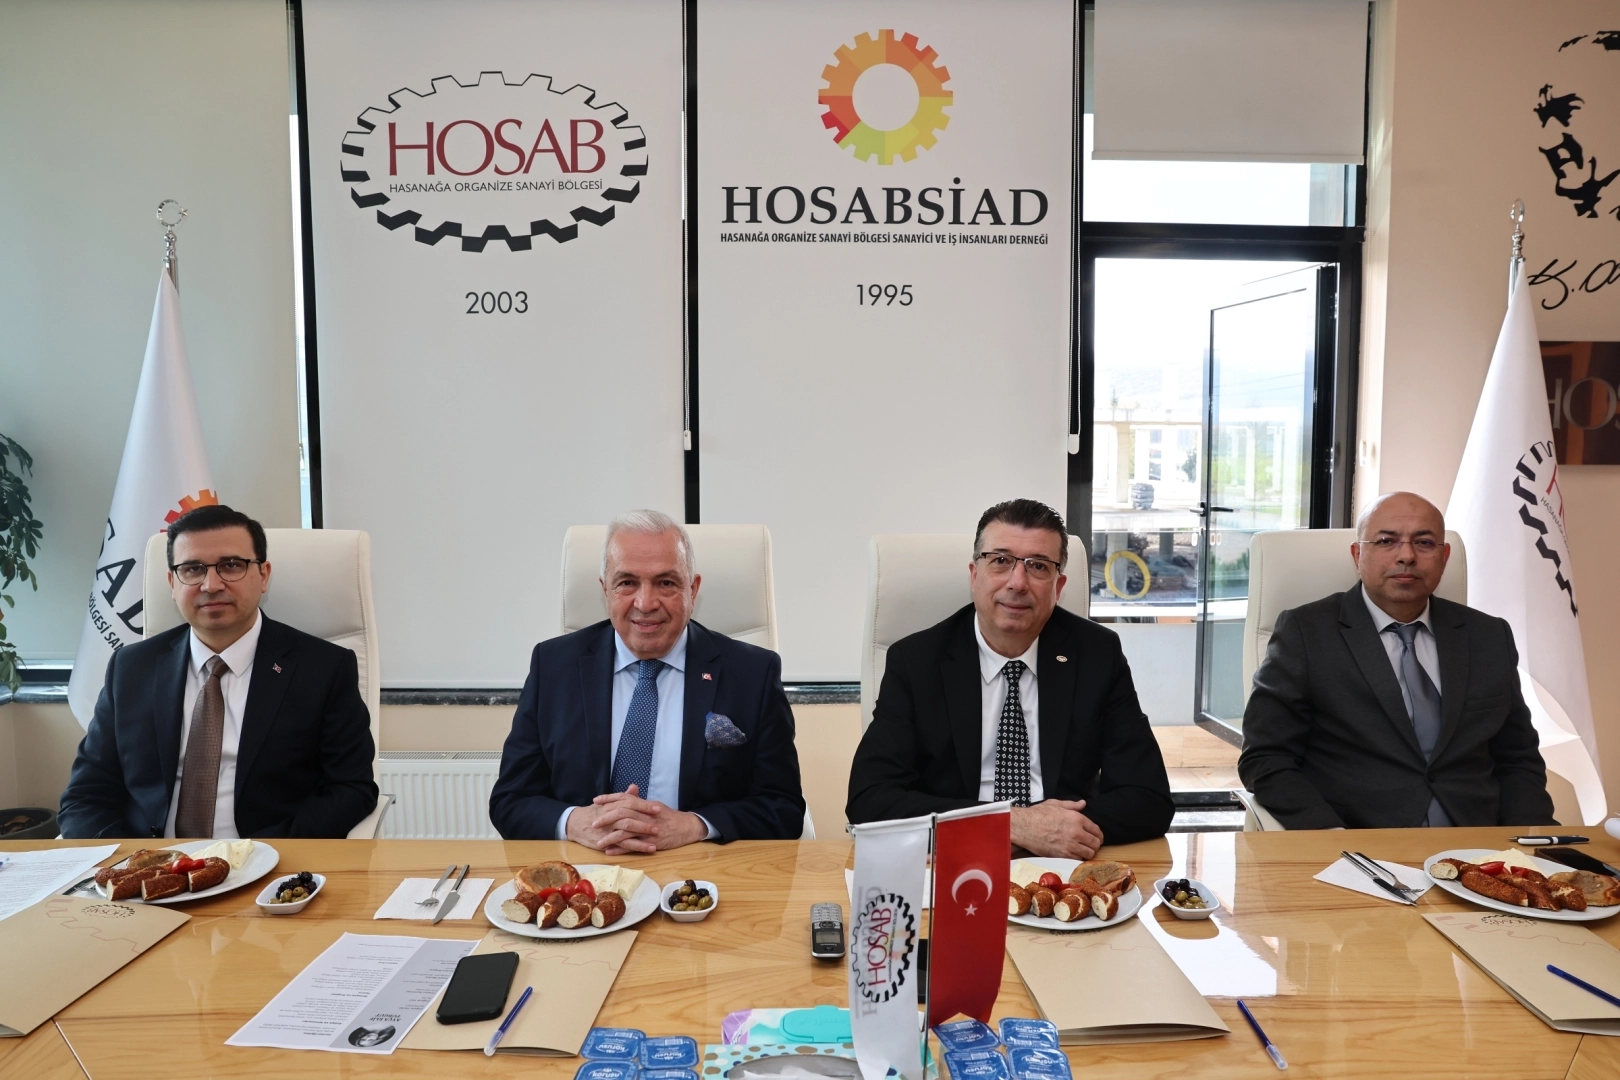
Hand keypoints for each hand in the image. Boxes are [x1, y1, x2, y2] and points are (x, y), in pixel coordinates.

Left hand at [567, 786, 709, 853]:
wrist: (687, 827)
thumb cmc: (669, 817)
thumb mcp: (654, 805)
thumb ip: (640, 802)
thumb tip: (626, 795)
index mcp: (645, 805)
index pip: (624, 798)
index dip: (609, 798)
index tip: (596, 801)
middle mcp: (645, 815)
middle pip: (622, 814)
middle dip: (606, 818)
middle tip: (593, 823)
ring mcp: (648, 829)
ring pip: (626, 832)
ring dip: (610, 837)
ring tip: (598, 841)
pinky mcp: (651, 842)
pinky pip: (633, 846)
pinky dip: (620, 849)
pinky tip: (610, 851)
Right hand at [1009, 799, 1104, 859]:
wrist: (1024, 827)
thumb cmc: (1037, 814)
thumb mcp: (1055, 804)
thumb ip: (1071, 805)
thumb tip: (1083, 804)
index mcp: (1077, 818)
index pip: (1096, 830)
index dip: (1098, 835)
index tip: (1097, 837)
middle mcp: (1076, 832)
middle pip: (1095, 843)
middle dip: (1095, 844)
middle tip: (1091, 845)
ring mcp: (1070, 845)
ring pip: (1089, 853)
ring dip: (1088, 852)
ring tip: (1083, 850)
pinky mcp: (1063, 855)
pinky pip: (1078, 859)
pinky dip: (1079, 858)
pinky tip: (1075, 854)